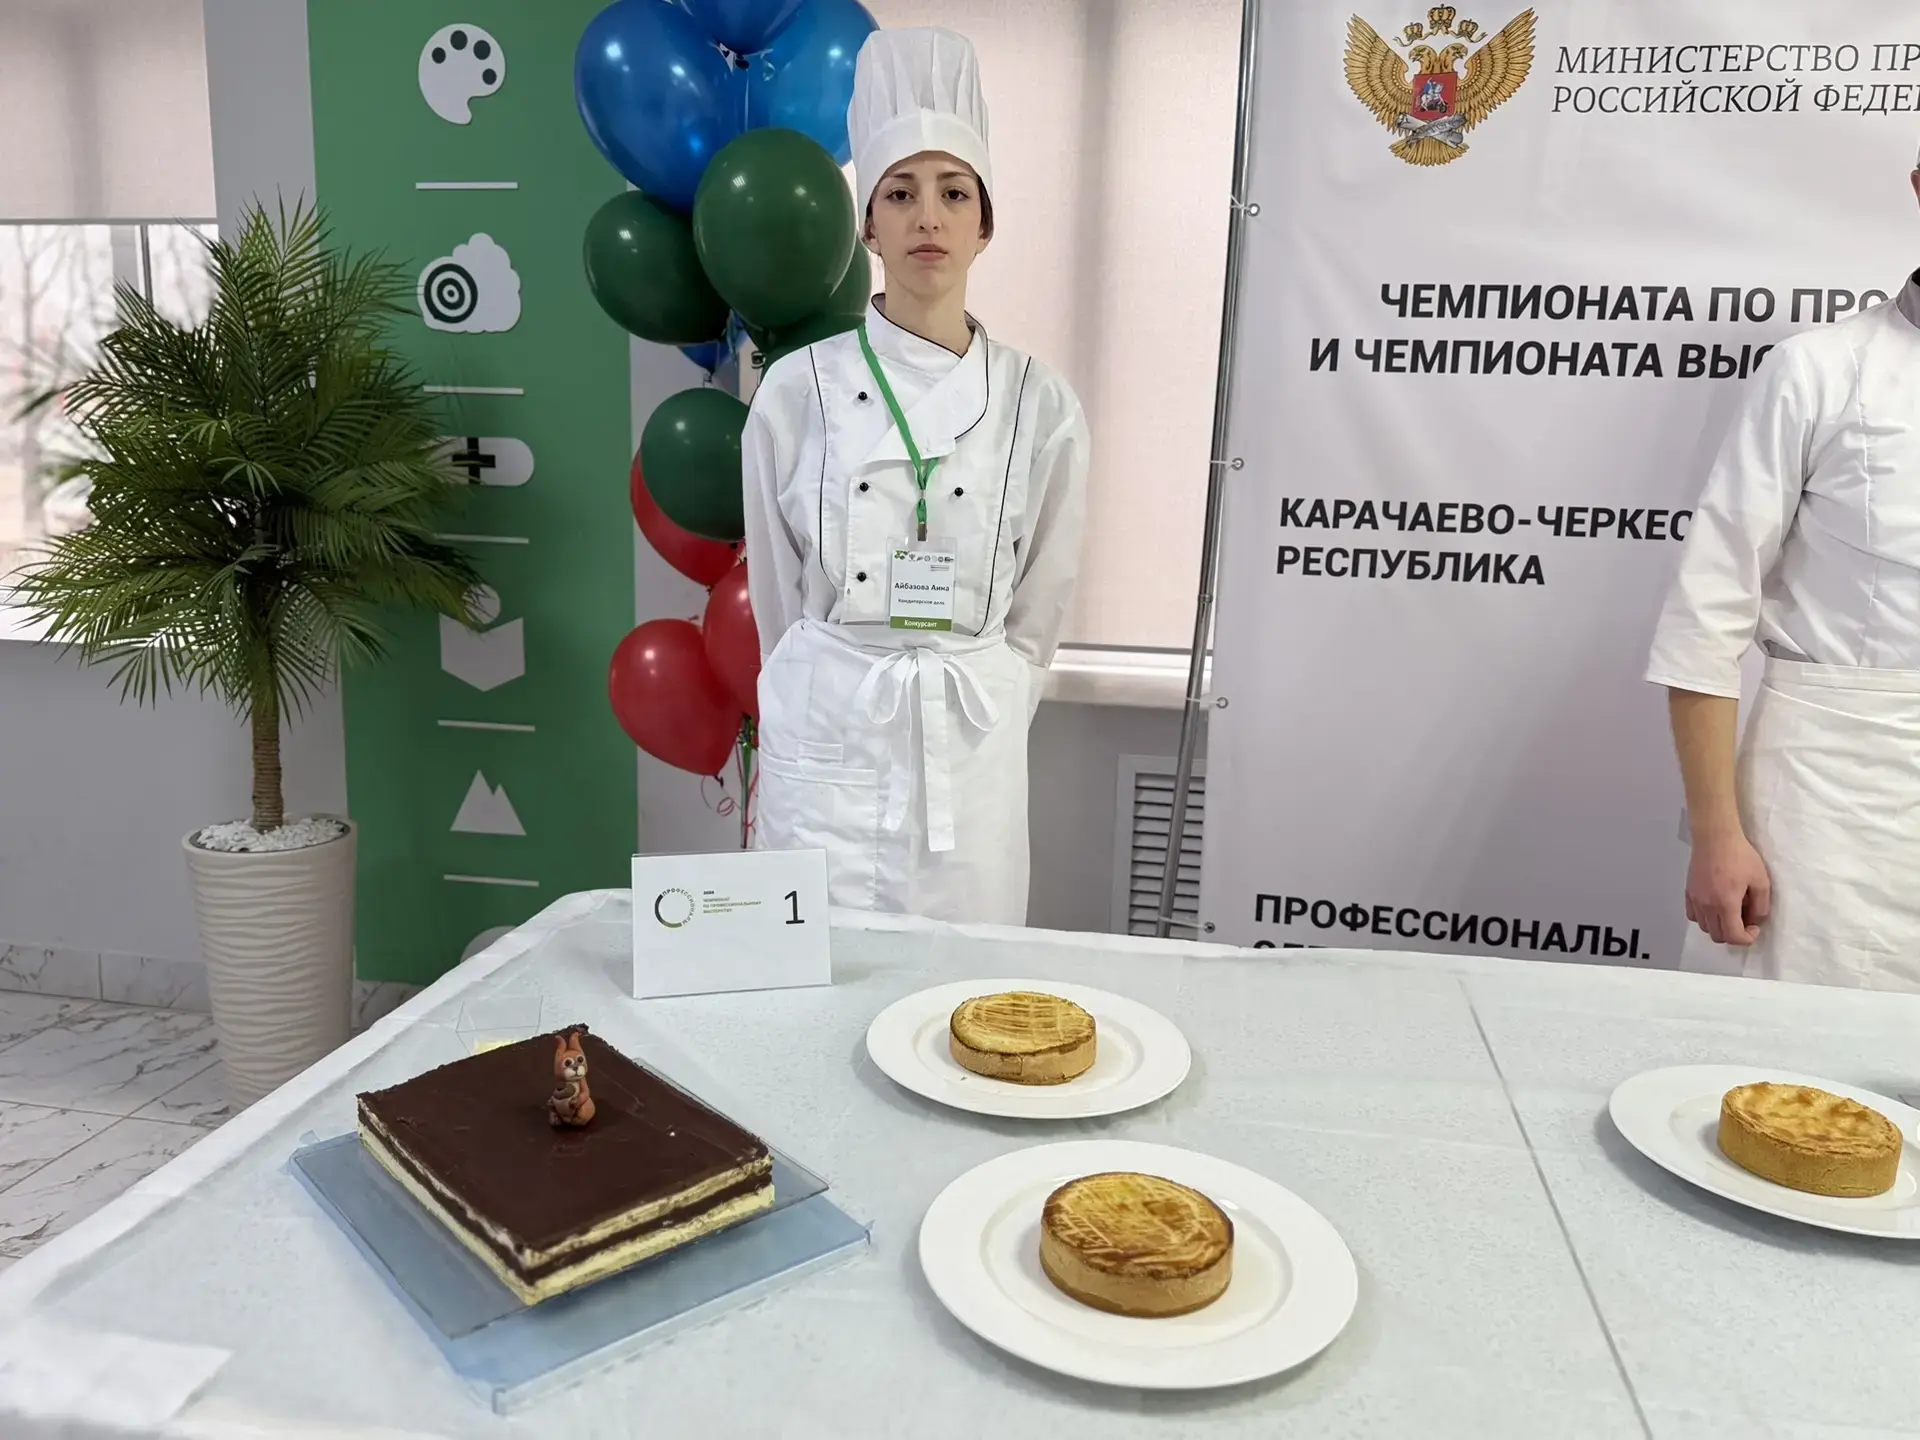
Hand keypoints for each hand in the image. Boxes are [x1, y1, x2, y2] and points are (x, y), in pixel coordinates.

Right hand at [1684, 830, 1771, 945]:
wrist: (1715, 837)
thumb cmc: (1741, 856)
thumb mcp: (1761, 881)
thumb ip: (1761, 906)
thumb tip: (1754, 920)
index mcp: (1726, 904)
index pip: (1733, 937)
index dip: (1747, 938)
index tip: (1754, 926)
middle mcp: (1707, 906)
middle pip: (1718, 936)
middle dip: (1734, 934)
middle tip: (1744, 918)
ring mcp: (1695, 900)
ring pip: (1705, 927)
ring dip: (1719, 926)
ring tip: (1729, 911)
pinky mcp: (1688, 892)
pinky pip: (1693, 915)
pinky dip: (1705, 918)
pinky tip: (1714, 906)